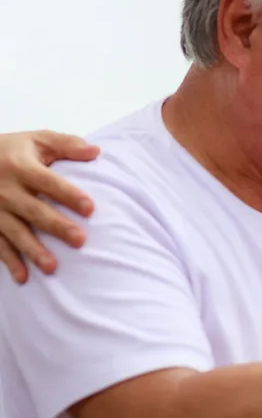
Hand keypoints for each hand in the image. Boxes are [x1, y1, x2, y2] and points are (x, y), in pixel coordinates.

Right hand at [0, 130, 98, 282]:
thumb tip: (96, 151)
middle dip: (56, 226)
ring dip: (33, 250)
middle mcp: (6, 190)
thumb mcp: (37, 140)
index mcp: (21, 167)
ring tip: (52, 267)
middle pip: (34, 210)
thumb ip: (66, 145)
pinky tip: (23, 277)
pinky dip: (9, 262)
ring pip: (15, 232)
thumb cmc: (12, 150)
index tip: (90, 209)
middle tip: (80, 241)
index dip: (69, 195)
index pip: (49, 183)